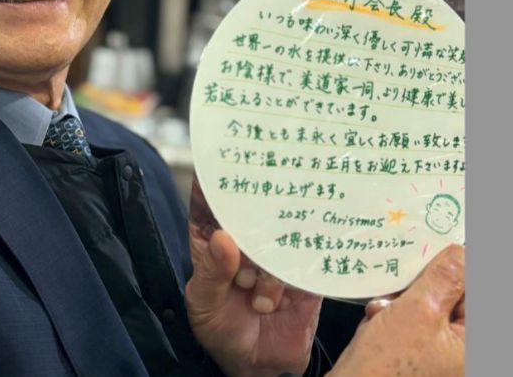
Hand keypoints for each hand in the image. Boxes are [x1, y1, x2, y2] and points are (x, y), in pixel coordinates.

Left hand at [185, 176, 322, 376]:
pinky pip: (309, 259)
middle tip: (249, 232)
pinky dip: (298, 269)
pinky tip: (286, 289)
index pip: (213, 200)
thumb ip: (212, 272)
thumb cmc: (220, 328)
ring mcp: (278, 255)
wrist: (258, 366)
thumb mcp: (203, 303)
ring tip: (256, 296)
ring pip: (282, 233)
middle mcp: (248, 240)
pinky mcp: (305, 274)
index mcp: (216, 240)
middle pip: (253, 208)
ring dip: (268, 266)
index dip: (215, 177)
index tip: (220, 156)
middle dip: (252, 215)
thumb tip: (224, 238)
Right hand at [326, 244, 465, 376]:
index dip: (457, 264)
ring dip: (407, 298)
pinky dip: (399, 314)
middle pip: (457, 294)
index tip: (437, 248)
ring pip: (435, 304)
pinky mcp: (425, 355)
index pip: (476, 285)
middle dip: (427, 284)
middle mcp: (467, 350)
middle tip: (402, 281)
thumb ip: (445, 276)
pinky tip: (380, 320)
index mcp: (477, 343)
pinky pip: (420, 320)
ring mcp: (447, 355)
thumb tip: (461, 250)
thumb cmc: (386, 370)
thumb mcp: (417, 312)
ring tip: (384, 310)